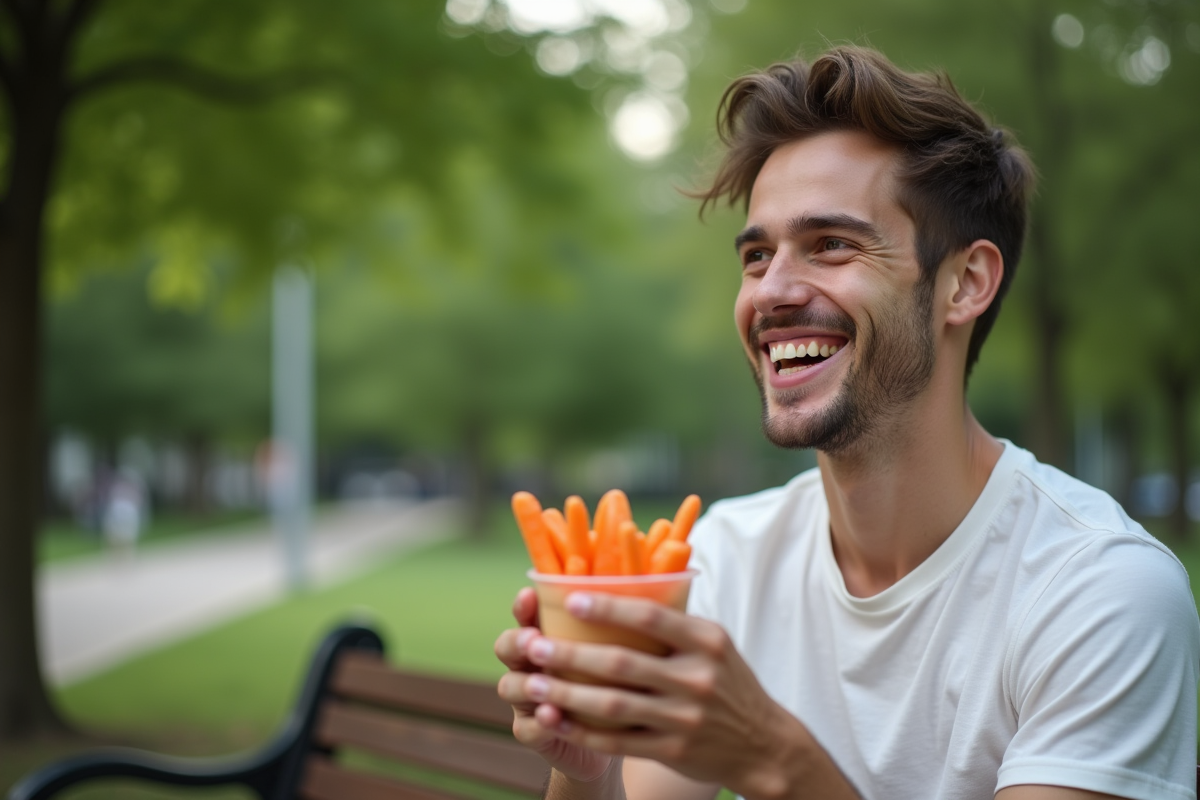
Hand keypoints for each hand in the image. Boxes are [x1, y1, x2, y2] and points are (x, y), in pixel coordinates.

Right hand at [494, 587, 617, 783]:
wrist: (617, 736)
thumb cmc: (620, 682)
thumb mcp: (619, 650)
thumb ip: (618, 625)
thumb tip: (646, 586)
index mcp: (549, 638)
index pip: (527, 615)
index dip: (523, 606)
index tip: (530, 595)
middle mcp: (532, 665)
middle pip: (507, 647)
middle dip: (517, 641)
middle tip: (534, 640)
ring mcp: (529, 700)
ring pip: (509, 686)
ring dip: (524, 683)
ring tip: (539, 684)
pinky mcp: (536, 734)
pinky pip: (528, 728)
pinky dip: (540, 722)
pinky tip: (553, 717)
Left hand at [513, 592, 852, 799]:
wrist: (763, 745)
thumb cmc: (728, 682)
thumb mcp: (715, 644)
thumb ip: (675, 622)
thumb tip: (619, 585)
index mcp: (706, 641)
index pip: (652, 616)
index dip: (609, 607)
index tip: (570, 598)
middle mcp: (696, 678)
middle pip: (622, 663)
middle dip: (571, 654)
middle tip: (534, 645)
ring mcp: (684, 718)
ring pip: (613, 705)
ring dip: (567, 695)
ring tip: (533, 684)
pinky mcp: (673, 751)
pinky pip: (618, 742)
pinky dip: (583, 731)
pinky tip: (554, 720)